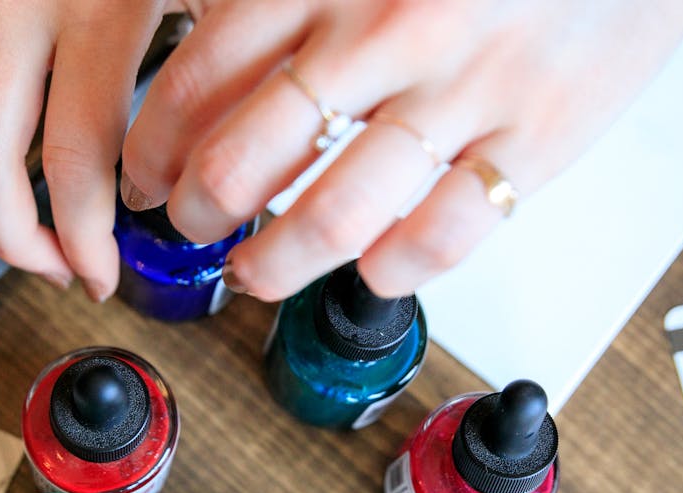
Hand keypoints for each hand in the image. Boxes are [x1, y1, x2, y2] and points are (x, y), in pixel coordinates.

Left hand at [121, 0, 682, 300]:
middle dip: (200, 212)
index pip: (202, 76)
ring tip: (257, 273)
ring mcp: (463, 90)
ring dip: (277, 260)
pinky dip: (395, 269)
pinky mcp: (536, 139)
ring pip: (335, 212)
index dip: (155, 144)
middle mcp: (388, 30)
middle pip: (248, 156)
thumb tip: (219, 54)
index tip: (146, 175)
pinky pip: (444, 234)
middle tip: (192, 227)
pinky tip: (375, 271)